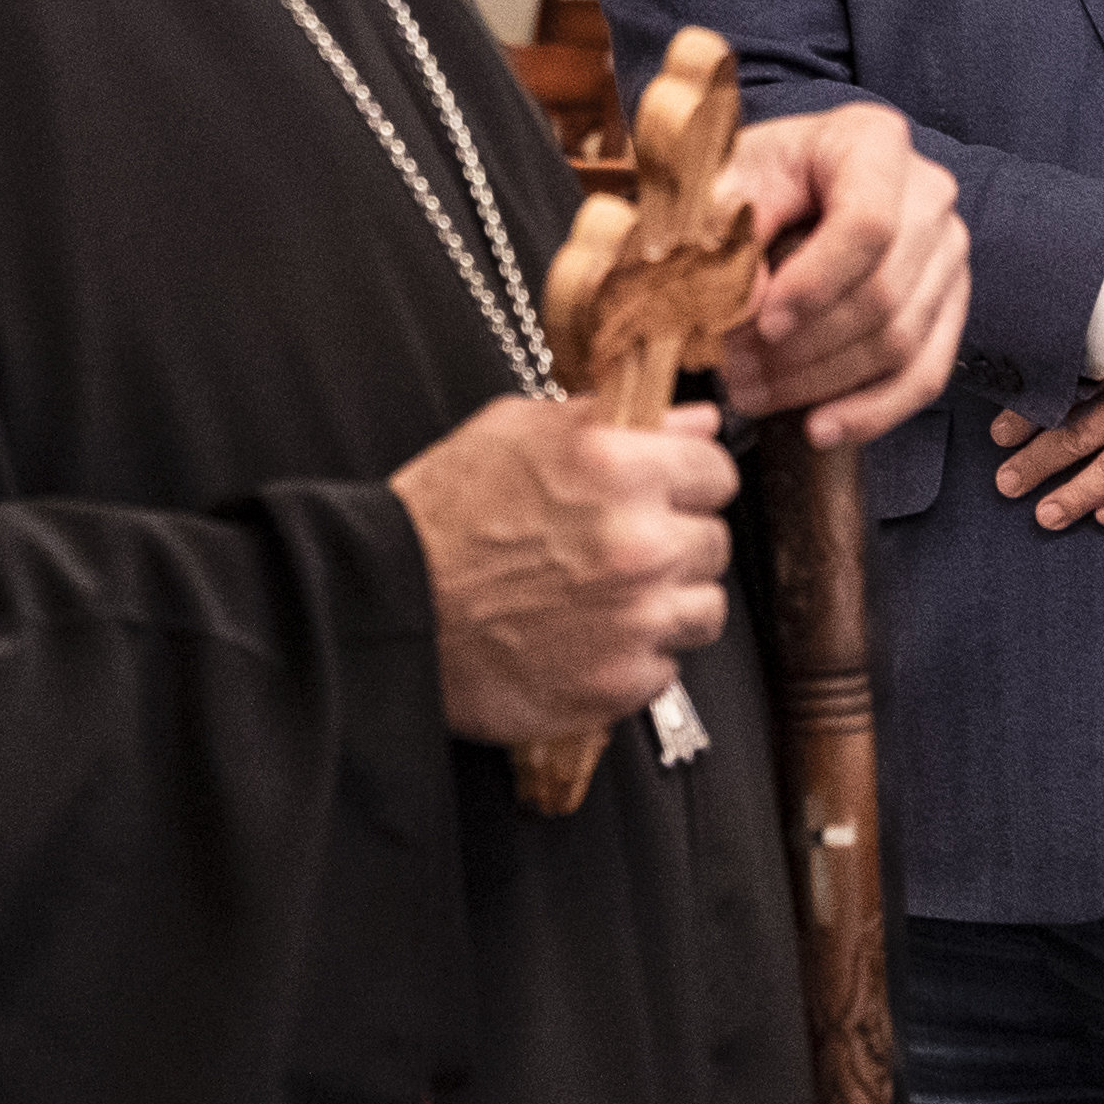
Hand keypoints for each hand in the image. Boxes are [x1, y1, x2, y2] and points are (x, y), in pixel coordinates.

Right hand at [399, 395, 736, 744]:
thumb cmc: (439, 516)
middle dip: (675, 541)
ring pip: (705, 609)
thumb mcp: (516, 431)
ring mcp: (634, 619)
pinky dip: (634, 656)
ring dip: (667, 602)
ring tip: (607, 599)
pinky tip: (585, 638)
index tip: (664, 493)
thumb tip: (694, 423)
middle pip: (715, 541)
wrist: (387, 608)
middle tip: (619, 549)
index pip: (717, 470)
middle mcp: (638, 543)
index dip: (686, 480)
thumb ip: (614, 422)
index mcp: (616, 468)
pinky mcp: (619, 682)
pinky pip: (665, 667)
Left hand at [708, 102, 968, 448]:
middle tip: (737, 371)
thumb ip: (730, 227)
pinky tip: (822, 427)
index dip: (815, 284)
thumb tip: (751, 301)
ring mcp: (948, 252)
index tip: (762, 323)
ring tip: (755, 394)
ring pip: (902, 340)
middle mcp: (929, 194)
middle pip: (885, 292)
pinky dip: (873, 410)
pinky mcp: (948, 304)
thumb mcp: (727, 180)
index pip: (867, 224)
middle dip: (805, 348)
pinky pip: (926, 372)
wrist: (785, 184)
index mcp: (875, 142)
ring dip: (823, 383)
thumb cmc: (754, 178)